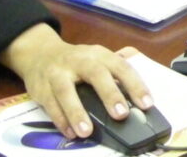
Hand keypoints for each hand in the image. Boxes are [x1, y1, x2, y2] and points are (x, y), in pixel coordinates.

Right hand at [0, 24, 150, 140]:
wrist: (40, 53)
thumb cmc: (77, 62)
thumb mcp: (96, 61)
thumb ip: (113, 78)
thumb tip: (136, 103)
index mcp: (99, 54)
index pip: (120, 66)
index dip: (135, 84)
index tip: (146, 104)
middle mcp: (79, 60)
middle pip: (95, 73)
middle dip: (109, 94)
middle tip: (121, 115)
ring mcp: (58, 72)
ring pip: (66, 90)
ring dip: (76, 112)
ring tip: (86, 132)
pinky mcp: (41, 87)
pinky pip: (50, 104)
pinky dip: (60, 120)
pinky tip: (70, 133)